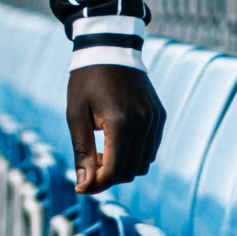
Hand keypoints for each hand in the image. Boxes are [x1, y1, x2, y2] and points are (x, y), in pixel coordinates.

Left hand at [66, 66, 163, 195]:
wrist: (109, 49)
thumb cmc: (86, 81)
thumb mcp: (76, 116)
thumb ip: (82, 152)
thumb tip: (84, 186)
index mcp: (121, 123)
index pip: (115, 171)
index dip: (97, 184)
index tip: (81, 186)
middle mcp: (144, 123)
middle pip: (131, 171)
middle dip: (109, 176)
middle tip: (89, 163)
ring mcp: (155, 119)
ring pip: (143, 163)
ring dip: (122, 166)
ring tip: (101, 150)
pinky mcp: (159, 116)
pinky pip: (151, 149)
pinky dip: (134, 154)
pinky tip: (115, 141)